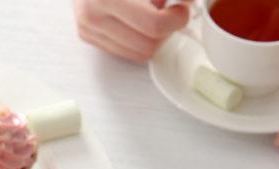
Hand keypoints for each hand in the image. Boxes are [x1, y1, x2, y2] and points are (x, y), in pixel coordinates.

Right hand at [74, 0, 188, 62]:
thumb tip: (190, 2)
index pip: (153, 25)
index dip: (176, 19)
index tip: (182, 8)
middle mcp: (93, 17)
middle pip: (148, 46)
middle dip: (165, 30)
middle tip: (171, 11)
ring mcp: (88, 30)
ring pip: (137, 53)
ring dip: (152, 36)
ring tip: (151, 11)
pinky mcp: (88, 36)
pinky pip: (125, 51)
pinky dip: (138, 37)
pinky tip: (137, 17)